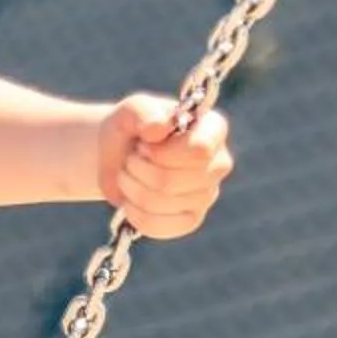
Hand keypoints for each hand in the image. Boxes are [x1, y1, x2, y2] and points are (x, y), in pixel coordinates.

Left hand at [96, 95, 232, 240]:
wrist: (117, 158)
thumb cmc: (130, 129)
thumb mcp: (130, 111)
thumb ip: (143, 111)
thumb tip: (160, 128)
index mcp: (213, 129)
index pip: (200, 150)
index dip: (163, 153)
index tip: (144, 144)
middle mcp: (218, 162)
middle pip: (175, 180)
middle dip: (139, 170)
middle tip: (131, 159)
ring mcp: (208, 194)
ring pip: (164, 203)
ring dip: (133, 188)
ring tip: (128, 175)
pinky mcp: (191, 219)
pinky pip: (161, 226)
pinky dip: (136, 214)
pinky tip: (130, 202)